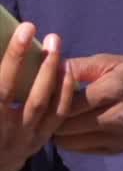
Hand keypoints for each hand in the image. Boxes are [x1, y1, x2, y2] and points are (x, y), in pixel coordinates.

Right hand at [0, 25, 74, 170]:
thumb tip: (0, 39)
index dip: (15, 57)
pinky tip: (67, 69)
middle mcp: (7, 132)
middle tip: (53, 37)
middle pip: (31, 98)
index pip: (3, 88)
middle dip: (44, 65)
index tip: (26, 29)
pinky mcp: (38, 141)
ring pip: (46, 106)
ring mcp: (25, 139)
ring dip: (55, 75)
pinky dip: (64, 92)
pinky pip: (57, 116)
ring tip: (57, 47)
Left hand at [54, 54, 122, 153]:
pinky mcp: (115, 150)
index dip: (50, 100)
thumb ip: (78, 66)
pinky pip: (81, 150)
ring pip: (69, 142)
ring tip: (58, 118)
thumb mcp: (110, 61)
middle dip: (50, 117)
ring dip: (58, 131)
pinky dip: (71, 140)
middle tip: (45, 108)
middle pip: (66, 126)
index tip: (41, 94)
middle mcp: (114, 118)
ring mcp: (115, 138)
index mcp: (113, 90)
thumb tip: (48, 70)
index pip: (69, 103)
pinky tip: (72, 127)